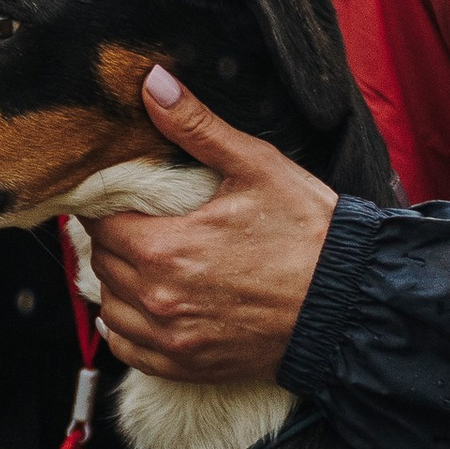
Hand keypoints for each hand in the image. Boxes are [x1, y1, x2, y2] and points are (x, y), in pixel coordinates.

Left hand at [84, 68, 335, 387]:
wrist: (348, 303)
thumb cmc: (307, 233)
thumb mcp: (255, 167)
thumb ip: (196, 127)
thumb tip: (153, 83)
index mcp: (166, 249)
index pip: (100, 225)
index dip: (104, 206)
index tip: (116, 196)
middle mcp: (160, 300)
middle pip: (103, 265)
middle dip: (113, 240)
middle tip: (135, 222)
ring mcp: (173, 339)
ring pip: (110, 308)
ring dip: (117, 284)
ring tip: (142, 262)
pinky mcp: (189, 365)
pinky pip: (129, 349)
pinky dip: (126, 329)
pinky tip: (143, 307)